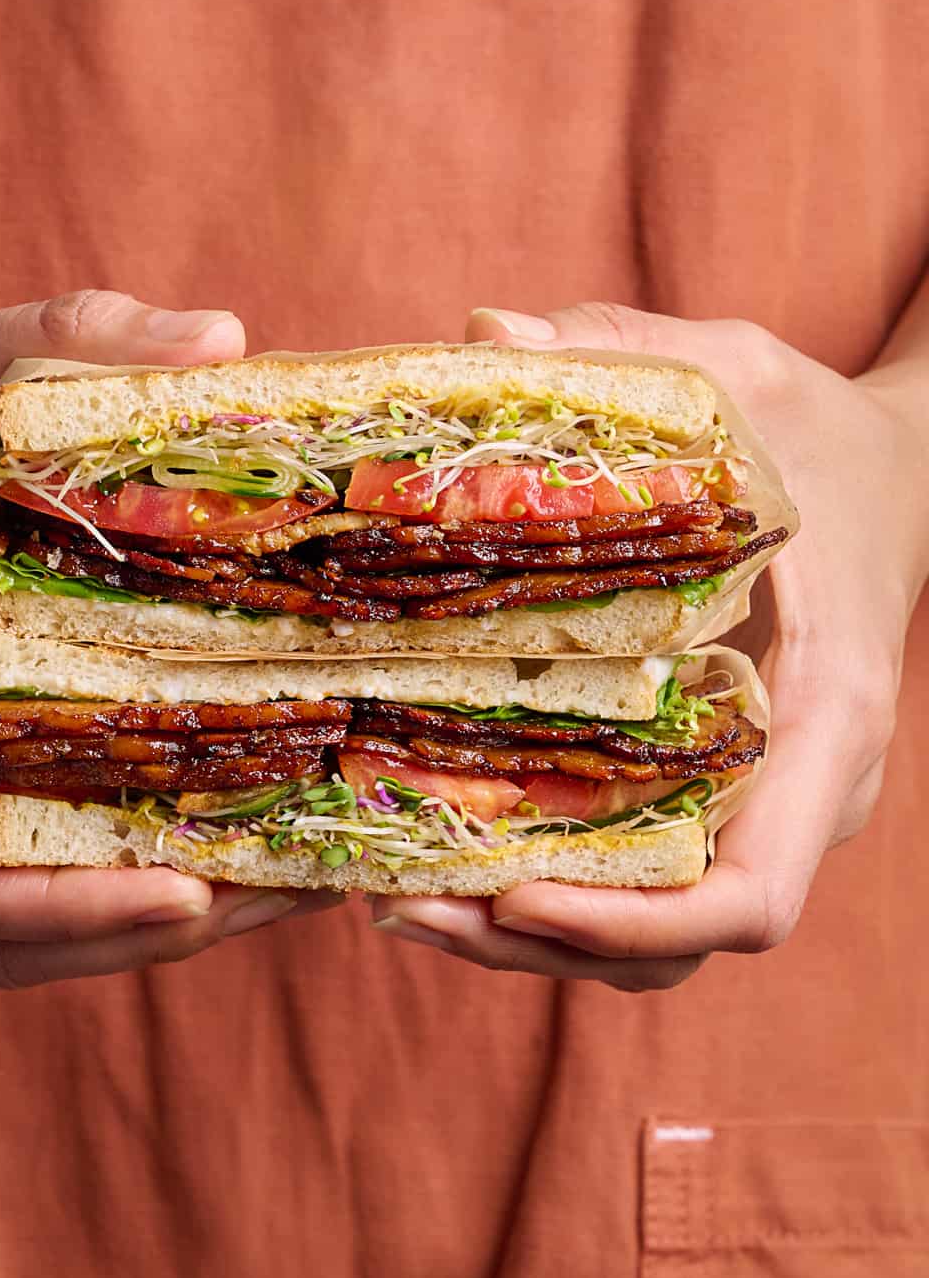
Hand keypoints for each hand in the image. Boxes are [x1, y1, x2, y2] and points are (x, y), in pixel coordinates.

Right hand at [0, 287, 341, 986]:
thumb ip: (65, 334)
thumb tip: (227, 338)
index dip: (65, 912)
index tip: (189, 890)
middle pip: (3, 940)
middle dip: (139, 935)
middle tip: (287, 892)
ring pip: (21, 931)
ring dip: (144, 929)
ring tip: (286, 884)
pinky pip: (30, 869)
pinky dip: (119, 880)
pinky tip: (230, 834)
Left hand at [372, 300, 928, 989]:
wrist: (898, 476)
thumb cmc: (822, 436)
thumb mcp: (741, 372)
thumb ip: (626, 349)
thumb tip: (485, 334)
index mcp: (825, 714)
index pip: (755, 893)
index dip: (631, 920)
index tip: (512, 896)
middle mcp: (802, 789)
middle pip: (674, 940)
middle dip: (538, 943)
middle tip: (399, 907)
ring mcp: (768, 804)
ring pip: (654, 934)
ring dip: (530, 939)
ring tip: (399, 902)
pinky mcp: (727, 791)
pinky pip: (646, 881)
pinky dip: (556, 893)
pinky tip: (452, 857)